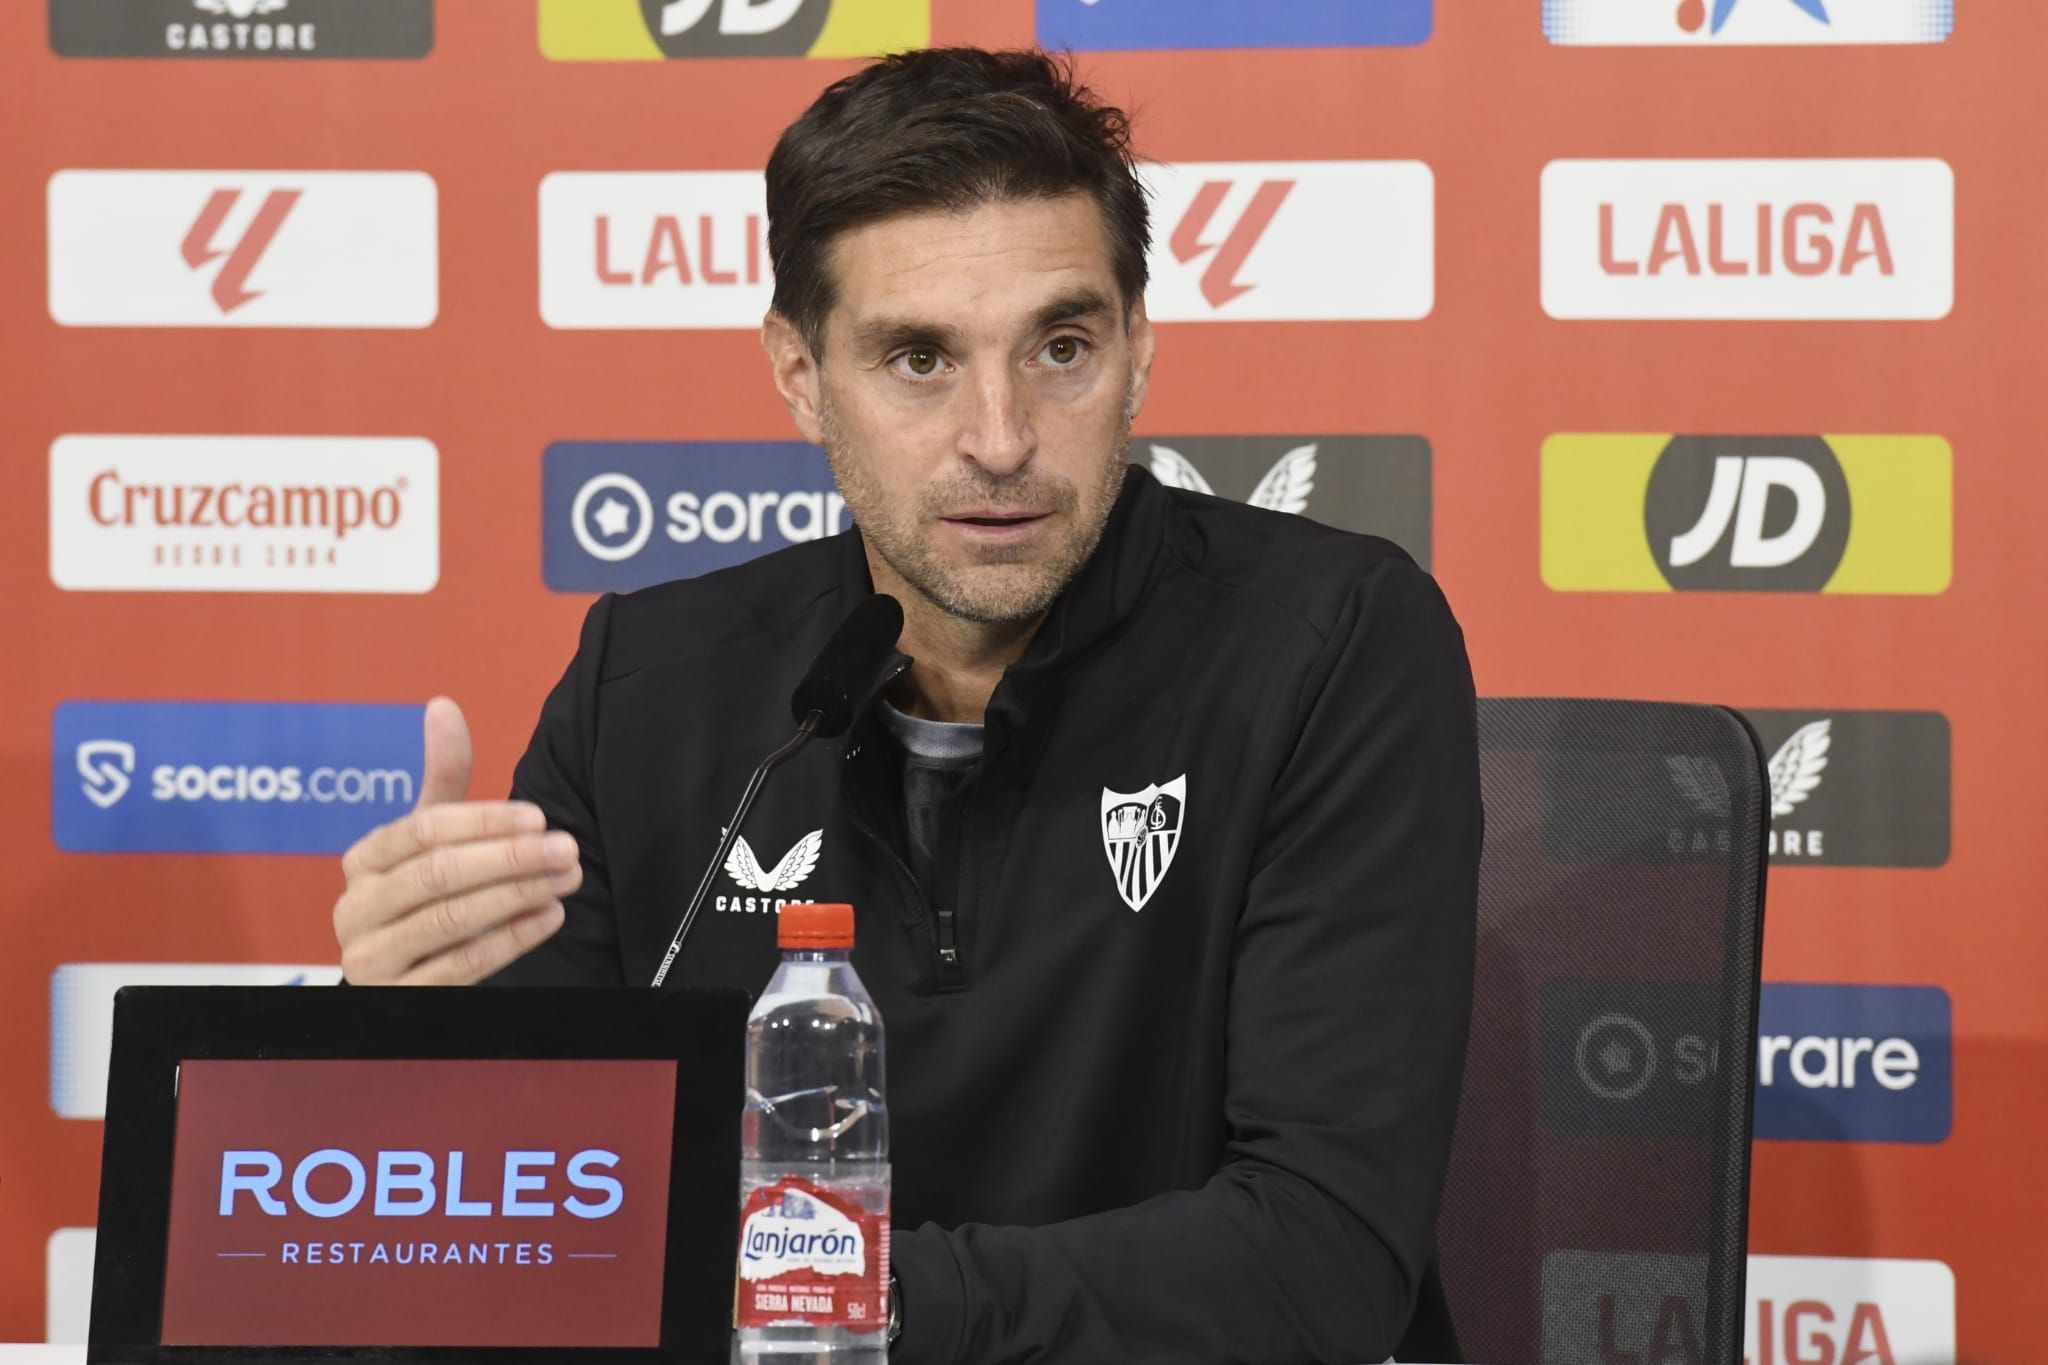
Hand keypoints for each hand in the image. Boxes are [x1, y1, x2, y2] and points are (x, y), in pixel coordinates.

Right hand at [332, 697, 578, 983]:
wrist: (398, 976)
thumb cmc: (419, 895)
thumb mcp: (426, 839)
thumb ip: (442, 779)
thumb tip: (443, 705)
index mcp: (362, 861)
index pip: (422, 830)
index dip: (483, 822)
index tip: (537, 818)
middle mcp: (355, 909)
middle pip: (438, 874)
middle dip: (510, 858)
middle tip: (566, 847)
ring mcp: (371, 959)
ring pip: (451, 919)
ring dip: (518, 895)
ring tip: (566, 879)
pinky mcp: (400, 999)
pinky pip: (462, 966)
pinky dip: (511, 939)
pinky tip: (548, 916)